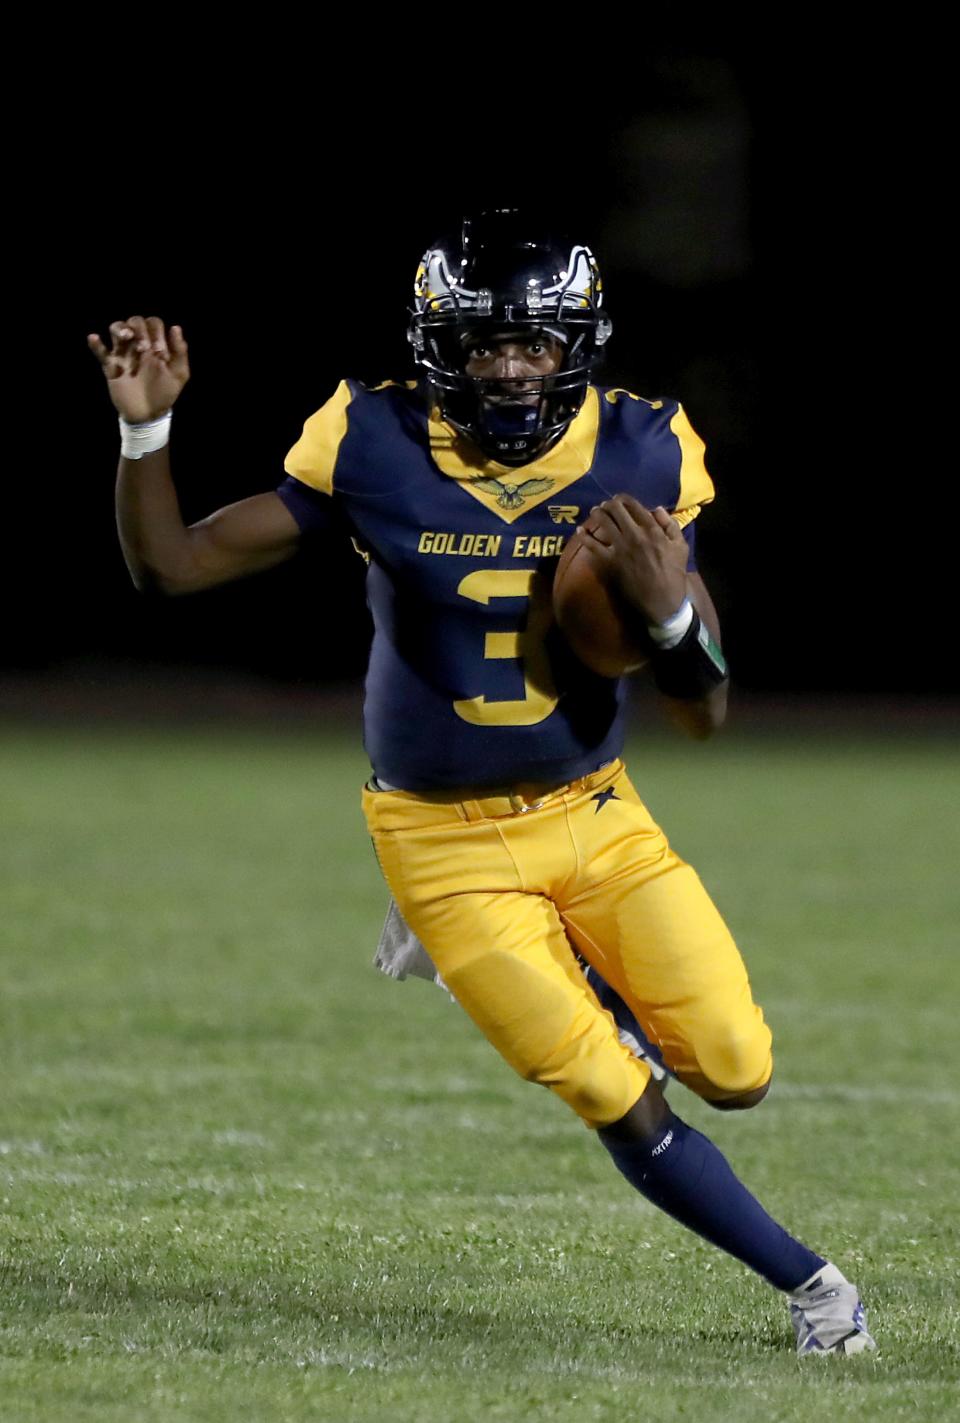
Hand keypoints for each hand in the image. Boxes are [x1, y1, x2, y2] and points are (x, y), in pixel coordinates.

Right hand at [87, 315, 189, 423]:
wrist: (148, 414)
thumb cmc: (165, 393)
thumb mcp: (179, 374)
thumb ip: (180, 352)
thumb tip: (175, 327)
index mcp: (156, 344)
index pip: (154, 323)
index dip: (156, 332)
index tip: (159, 352)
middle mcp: (139, 344)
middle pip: (135, 321)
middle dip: (140, 330)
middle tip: (145, 349)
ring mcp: (124, 353)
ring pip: (116, 328)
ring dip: (120, 328)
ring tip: (126, 337)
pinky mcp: (110, 366)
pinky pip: (100, 351)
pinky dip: (96, 344)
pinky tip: (94, 338)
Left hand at [581, 495, 688, 625]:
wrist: (662, 600)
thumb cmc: (674, 574)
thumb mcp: (681, 546)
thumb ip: (670, 525)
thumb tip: (657, 509)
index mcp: (652, 529)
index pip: (634, 506)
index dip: (624, 499)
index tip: (620, 499)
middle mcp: (634, 534)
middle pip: (616, 510)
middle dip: (609, 504)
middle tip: (605, 505)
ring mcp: (620, 548)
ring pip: (603, 523)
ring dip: (597, 514)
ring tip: (595, 512)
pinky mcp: (610, 562)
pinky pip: (592, 545)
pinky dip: (585, 536)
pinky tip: (580, 530)